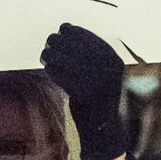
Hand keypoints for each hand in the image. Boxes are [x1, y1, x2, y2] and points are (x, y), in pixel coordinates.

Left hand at [40, 24, 125, 159]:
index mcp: (114, 61)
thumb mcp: (102, 74)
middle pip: (75, 46)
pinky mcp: (84, 95)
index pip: (90, 38)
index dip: (74, 31)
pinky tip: (48, 68)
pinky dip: (53, 70)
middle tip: (49, 43)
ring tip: (45, 55)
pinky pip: (62, 75)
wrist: (103, 130)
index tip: (63, 29)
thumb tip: (67, 30)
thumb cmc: (98, 99)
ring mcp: (98, 82)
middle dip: (59, 41)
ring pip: (65, 59)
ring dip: (51, 54)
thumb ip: (91, 55)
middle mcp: (108, 70)